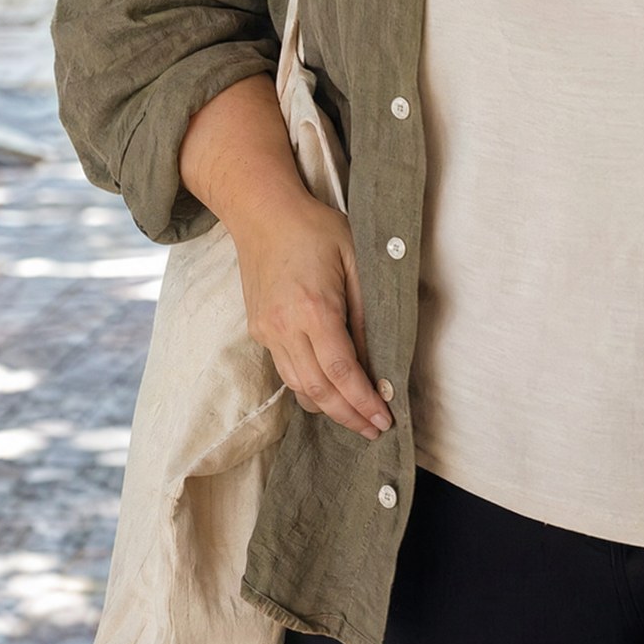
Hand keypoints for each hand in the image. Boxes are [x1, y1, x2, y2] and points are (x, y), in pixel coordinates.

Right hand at [232, 197, 391, 439]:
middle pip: (318, 390)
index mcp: (314, 308)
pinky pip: (286, 370)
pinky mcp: (258, 330)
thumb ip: (366, 311)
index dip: (364, 401)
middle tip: (375, 430)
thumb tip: (378, 357)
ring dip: (328, 408)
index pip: (342, 372)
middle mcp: (285, 327)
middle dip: (349, 415)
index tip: (384, 419)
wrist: (263, 214)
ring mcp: (267, 331)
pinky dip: (309, 388)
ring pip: (298, 386)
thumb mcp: (356, 260)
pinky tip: (329, 394)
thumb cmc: (316, 229)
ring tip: (356, 418)